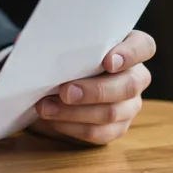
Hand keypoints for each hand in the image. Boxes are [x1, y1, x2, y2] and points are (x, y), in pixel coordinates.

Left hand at [30, 30, 154, 144]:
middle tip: (65, 91)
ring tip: (46, 107)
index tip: (108, 61)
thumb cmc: (68, 54)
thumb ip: (58, 39)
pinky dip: (73, 128)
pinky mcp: (117, 127)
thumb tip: (28, 43)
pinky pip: (100, 133)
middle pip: (130, 85)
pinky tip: (53, 120)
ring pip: (112, 113)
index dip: (130, 54)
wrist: (60, 79)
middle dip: (95, 90)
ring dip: (75, 112)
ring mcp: (130, 105)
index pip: (144, 46)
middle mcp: (136, 76)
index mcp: (131, 47)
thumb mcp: (65, 42)